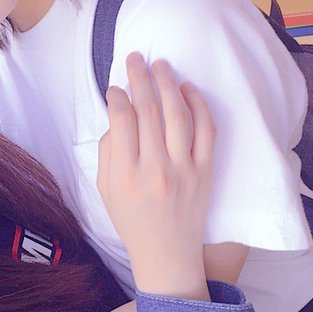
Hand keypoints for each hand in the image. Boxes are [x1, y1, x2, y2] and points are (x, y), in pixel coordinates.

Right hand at [97, 53, 215, 298]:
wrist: (167, 254)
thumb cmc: (131, 220)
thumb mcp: (105, 190)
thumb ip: (107, 151)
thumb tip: (117, 114)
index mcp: (125, 174)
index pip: (121, 120)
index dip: (117, 96)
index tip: (114, 87)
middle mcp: (156, 168)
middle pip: (148, 110)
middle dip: (139, 78)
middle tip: (135, 57)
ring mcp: (185, 169)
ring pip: (177, 114)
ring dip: (168, 84)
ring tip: (160, 65)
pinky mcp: (206, 171)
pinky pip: (207, 130)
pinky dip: (199, 105)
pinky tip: (188, 89)